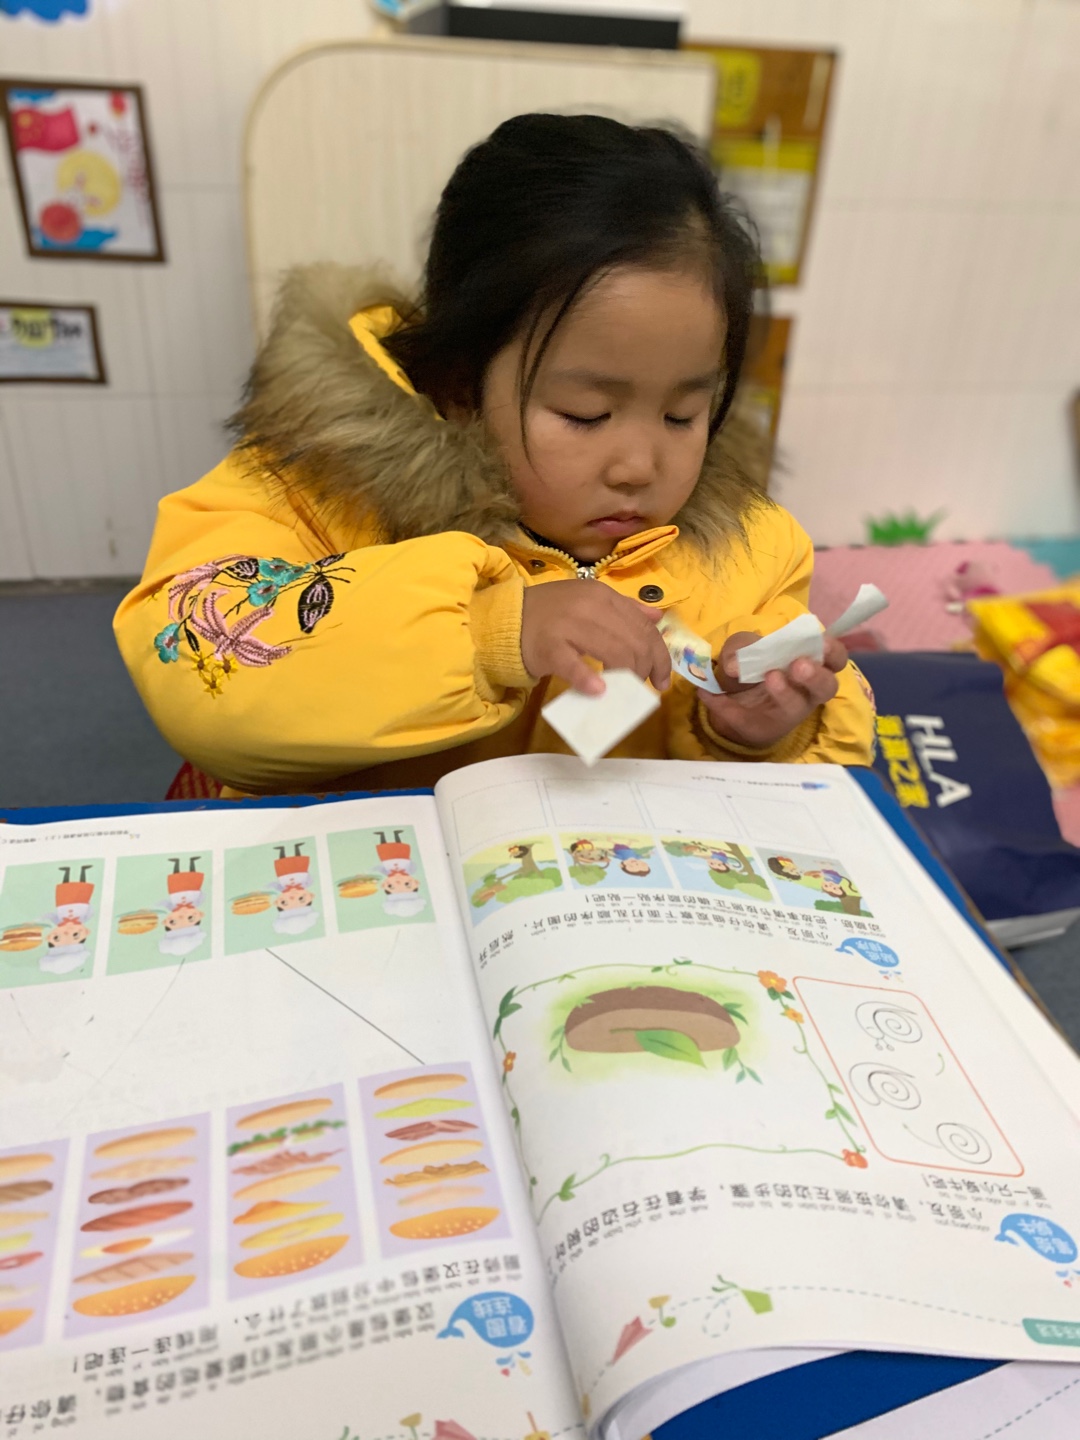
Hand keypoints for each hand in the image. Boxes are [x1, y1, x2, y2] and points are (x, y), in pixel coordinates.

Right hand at [521, 581, 670, 695]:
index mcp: (603, 595)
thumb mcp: (590, 601)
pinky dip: (588, 679)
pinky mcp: (549, 647)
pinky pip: (573, 664)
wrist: (508, 619)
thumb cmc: (552, 614)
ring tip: (628, 691)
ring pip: (614, 651)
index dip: (659, 655)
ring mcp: (569, 625)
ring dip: (627, 676)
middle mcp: (589, 606)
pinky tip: (599, 691)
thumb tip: (657, 617)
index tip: (662, 679)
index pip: (643, 626)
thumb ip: (624, 608)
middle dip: (647, 668)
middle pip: (634, 641)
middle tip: (645, 688)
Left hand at [699, 630, 847, 749]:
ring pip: (796, 707)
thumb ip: (740, 647)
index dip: (832, 651)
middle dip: (815, 676)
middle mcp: (807, 691)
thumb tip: (733, 664)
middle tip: (798, 665)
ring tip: (770, 678)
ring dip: (784, 693)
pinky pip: (748, 721)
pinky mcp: (763, 728)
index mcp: (810, 664)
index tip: (820, 642)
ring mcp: (788, 712)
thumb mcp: (744, 647)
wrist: (735, 698)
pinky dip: (726, 707)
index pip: (835, 659)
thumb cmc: (753, 665)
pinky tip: (709, 695)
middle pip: (826, 687)